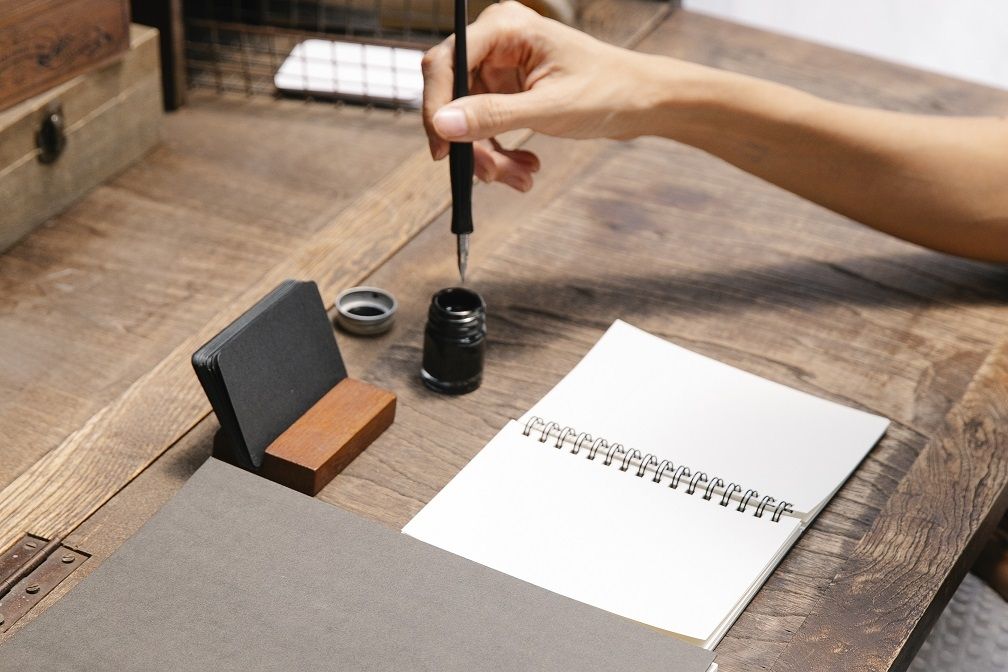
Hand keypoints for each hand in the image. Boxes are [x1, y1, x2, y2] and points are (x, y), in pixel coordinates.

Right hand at [421, 1, 660, 190]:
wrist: (642, 101)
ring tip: (521, 178)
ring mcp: (501, 67)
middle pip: (454, 95)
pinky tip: (525, 168)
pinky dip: (500, 152)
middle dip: (471, 141)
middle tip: (490, 175)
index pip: (446, 62)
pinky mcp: (508, 90)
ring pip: (468, 118)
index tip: (443, 151)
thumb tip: (443, 125)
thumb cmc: (608, 90)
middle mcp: (497, 42)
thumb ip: (493, 116)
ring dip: (489, 155)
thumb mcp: (549, 108)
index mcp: (505, 27)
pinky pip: (486, 126)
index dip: (436, 108)